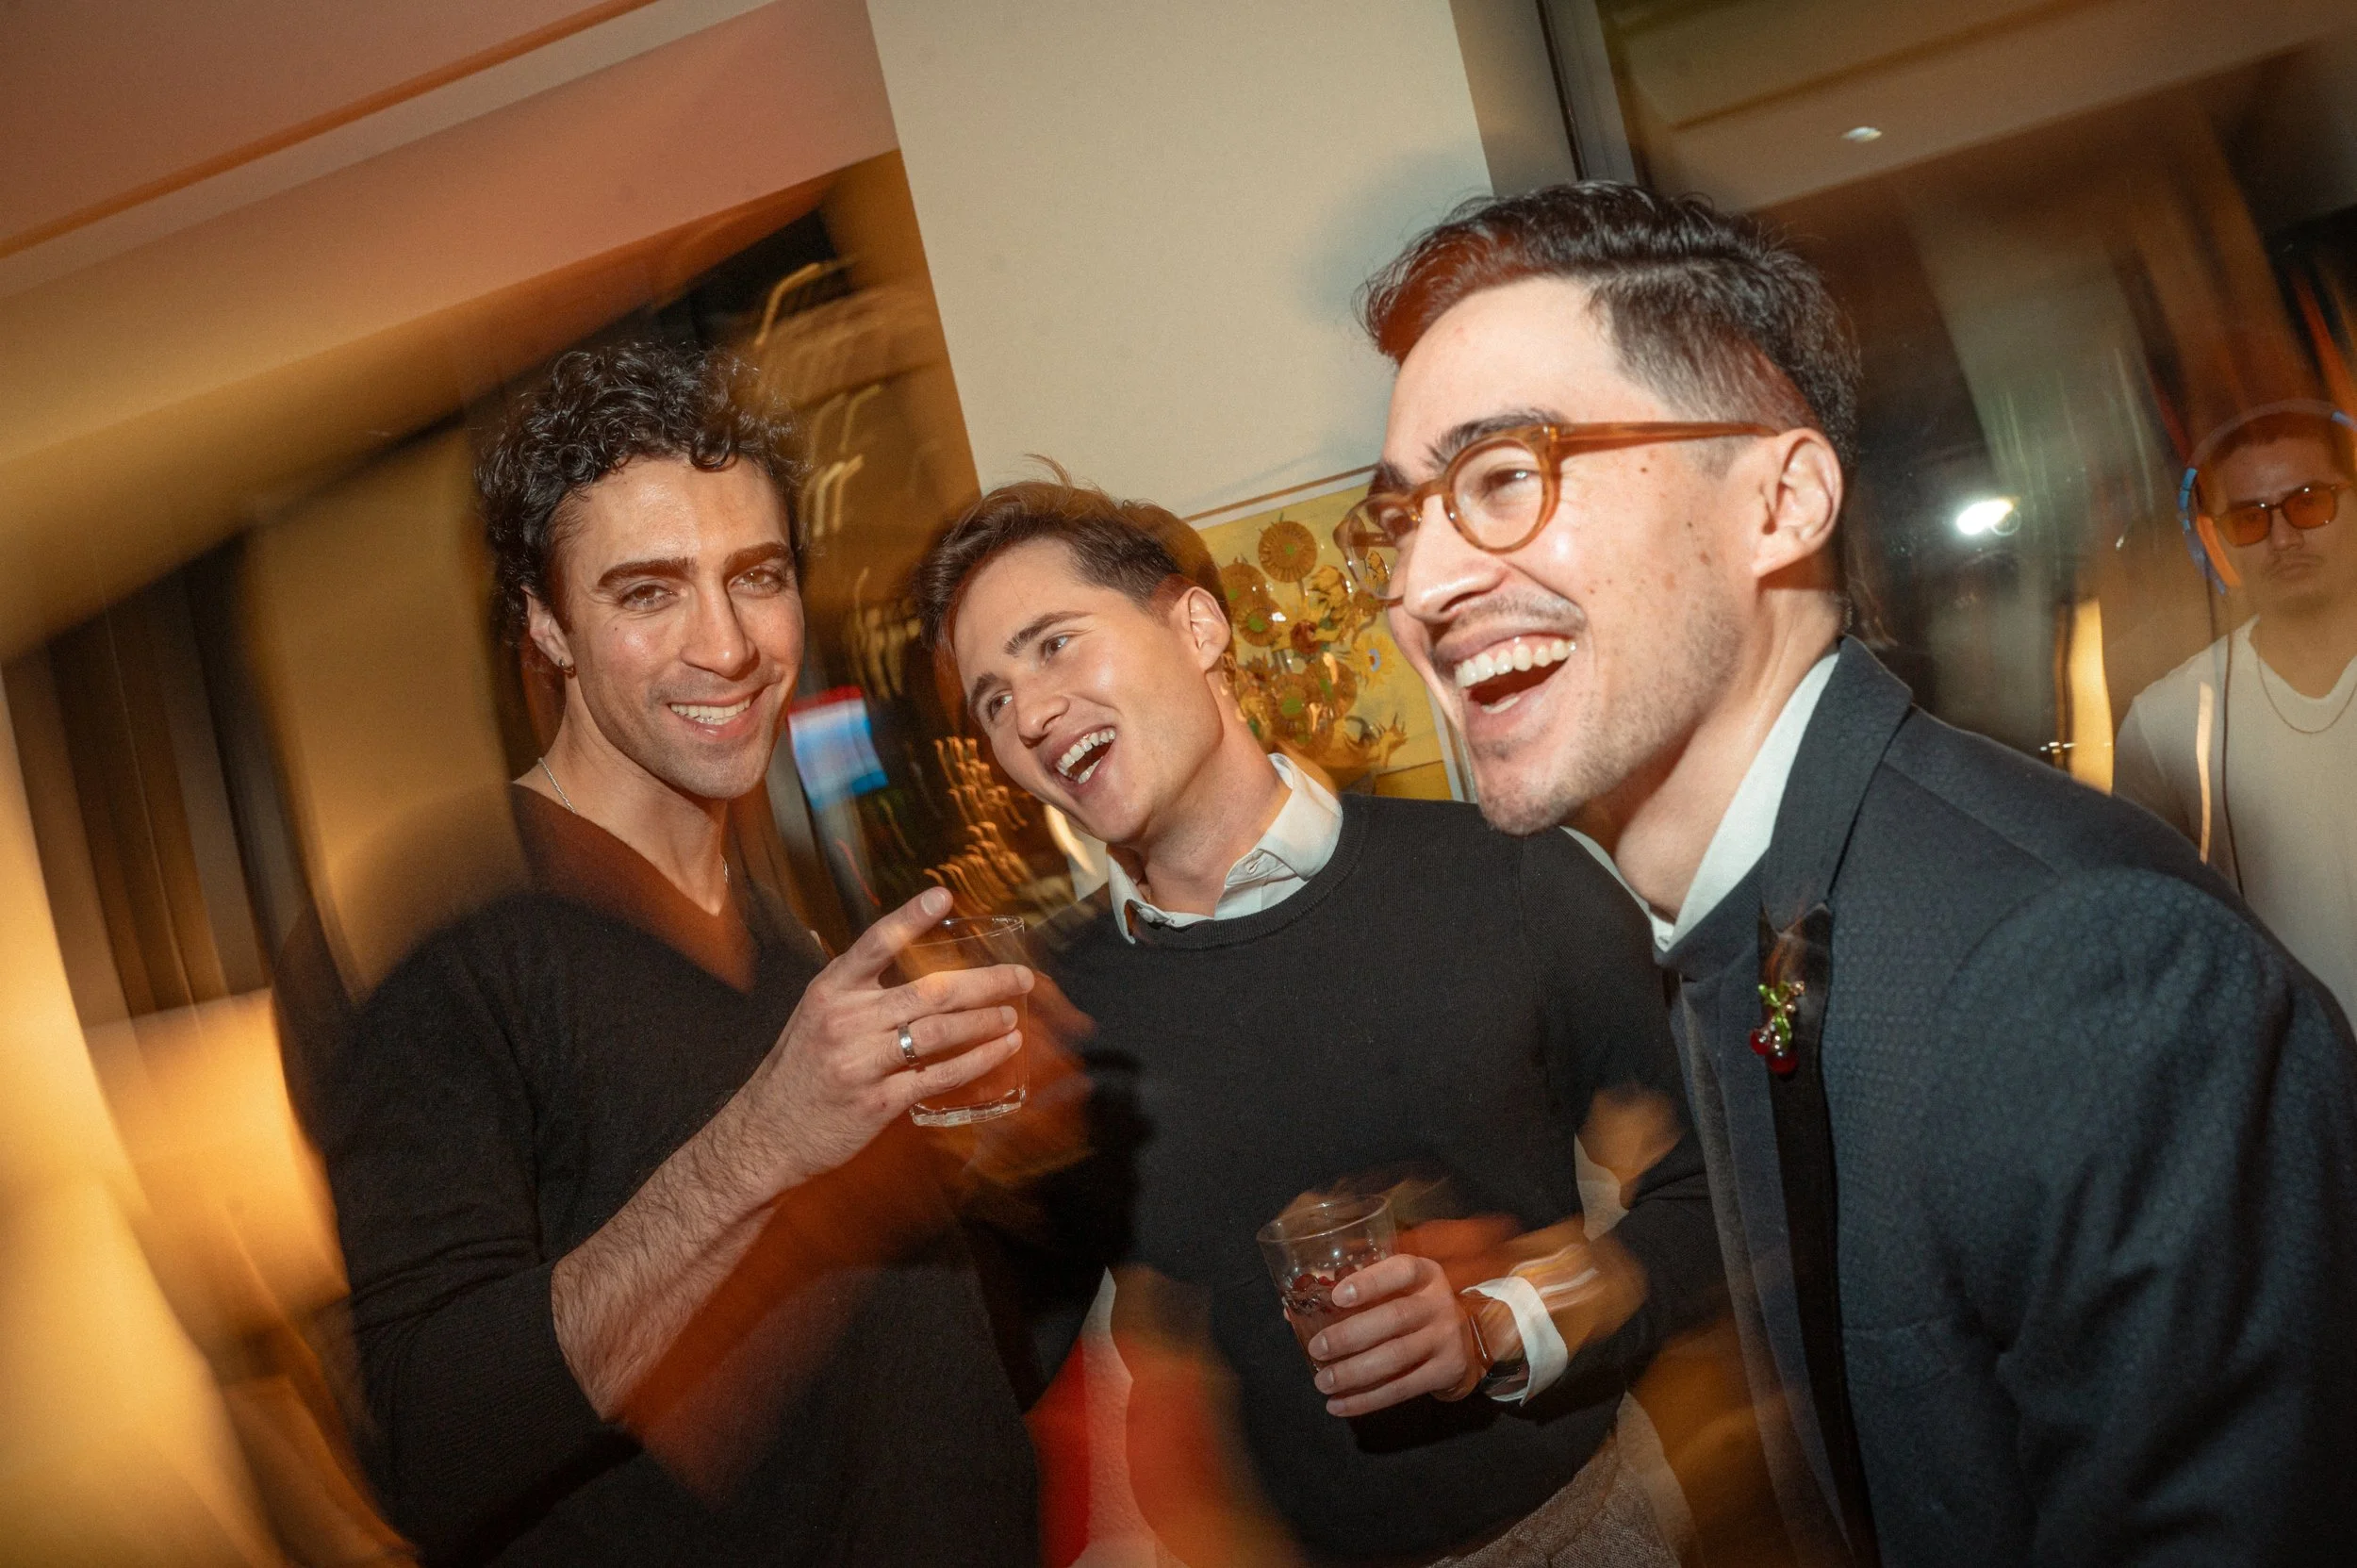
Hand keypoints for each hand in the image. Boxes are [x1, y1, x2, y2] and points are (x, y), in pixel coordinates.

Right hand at [739, 886, 1030, 1190]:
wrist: (767, 1133)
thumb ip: (859, 991)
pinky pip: (939, 1075)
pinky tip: (1000, 1051)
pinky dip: (977, 1060)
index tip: (944, 895)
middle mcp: (847, 1020)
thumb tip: (915, 966)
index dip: (910, 917)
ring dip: (985, 1021)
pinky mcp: (878, 1101)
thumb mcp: (817, 1015)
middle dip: (985, 981)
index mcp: (831, 990)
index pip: (875, 943)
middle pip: (930, 990)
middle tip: (1021, 976)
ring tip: (1012, 1014)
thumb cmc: (801, 1069)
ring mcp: (862, 1061)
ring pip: (940, 1031)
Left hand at [1304, 1253, 1485, 1417]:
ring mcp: (1446, 1339)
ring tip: (1323, 1382)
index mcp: (1424, 1274)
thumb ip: (1353, 1296)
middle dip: (1350, 1335)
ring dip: (1354, 1373)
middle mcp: (1439, 1303)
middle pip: (1394, 1318)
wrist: (1464, 1343)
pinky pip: (1402, 1388)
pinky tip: (1339, 1405)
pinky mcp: (1446, 1372)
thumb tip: (1291, 1311)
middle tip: (1317, 1349)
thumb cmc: (1412, 1308)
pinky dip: (1367, 1400)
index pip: (1401, 1270)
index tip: (1336, 1295)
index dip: (1369, 1283)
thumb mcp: (1397, 1291)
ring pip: (1396, 1357)